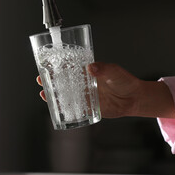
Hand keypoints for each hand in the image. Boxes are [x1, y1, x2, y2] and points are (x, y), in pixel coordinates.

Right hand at [36, 62, 174, 118]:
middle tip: (40, 80)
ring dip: (54, 95)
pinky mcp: (88, 107)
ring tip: (44, 95)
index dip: (57, 66)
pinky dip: (65, 109)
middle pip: (63, 81)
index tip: (46, 65)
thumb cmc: (124, 81)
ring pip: (65, 95)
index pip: (69, 67)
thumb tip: (91, 67)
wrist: (133, 98)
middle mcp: (84, 84)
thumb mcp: (114, 72)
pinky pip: (74, 108)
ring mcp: (85, 96)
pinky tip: (56, 109)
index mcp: (87, 72)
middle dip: (50, 81)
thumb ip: (104, 69)